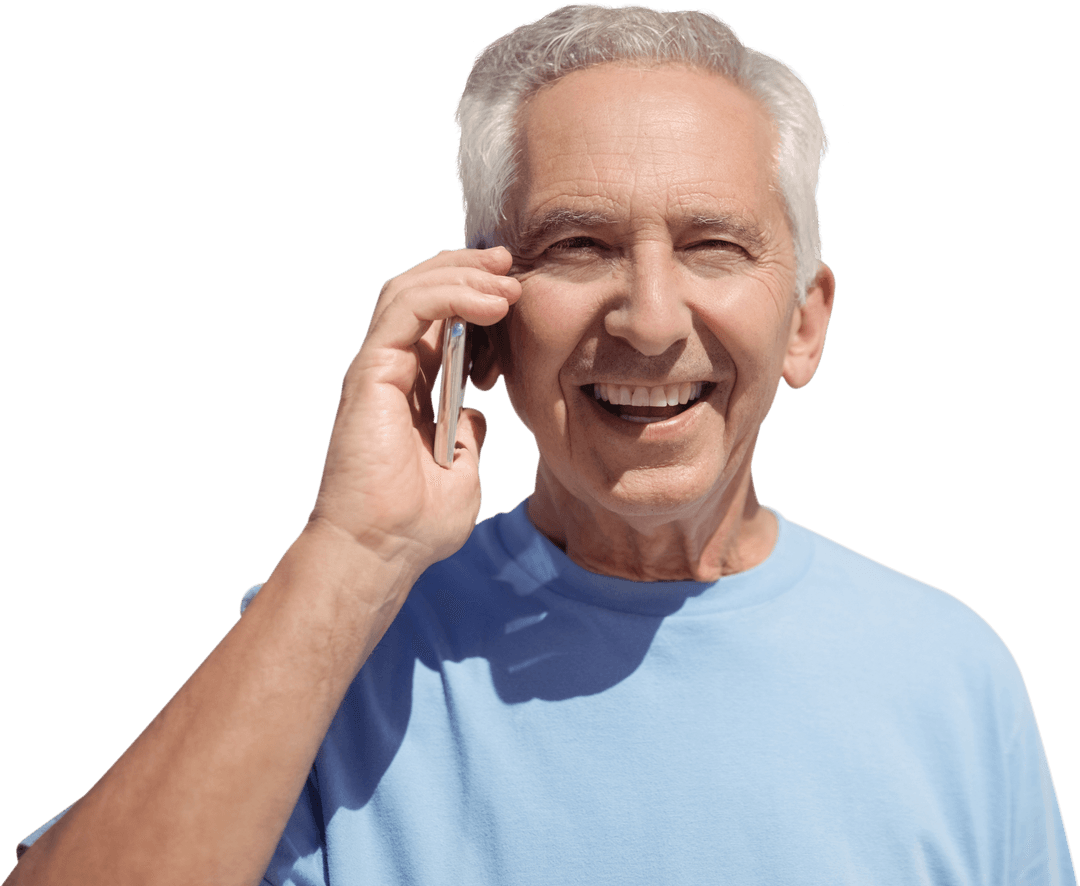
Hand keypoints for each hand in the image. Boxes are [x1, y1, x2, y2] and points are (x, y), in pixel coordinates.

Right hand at [305, 246, 520, 574]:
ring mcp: (377, 367)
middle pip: (423, 293)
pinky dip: (450, 294)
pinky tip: (490, 302)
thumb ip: (467, 438)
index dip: (475, 295)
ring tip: (507, 278)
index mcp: (412, 390)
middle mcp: (391, 370)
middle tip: (512, 264)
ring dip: (463, 274)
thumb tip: (475, 415)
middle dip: (469, 269)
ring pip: (412, 289)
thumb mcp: (462, 474)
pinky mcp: (370, 371)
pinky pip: (407, 309)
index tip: (518, 292)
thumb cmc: (415, 525)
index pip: (439, 321)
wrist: (382, 551)